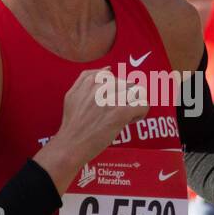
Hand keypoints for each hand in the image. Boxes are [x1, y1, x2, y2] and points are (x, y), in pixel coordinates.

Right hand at [36, 68, 148, 188]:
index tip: (109, 102)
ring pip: (138, 92)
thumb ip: (86, 78)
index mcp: (90, 81)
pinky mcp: (120, 113)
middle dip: (126, 97)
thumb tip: (108, 69)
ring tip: (126, 115)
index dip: (114, 90)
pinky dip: (141, 113)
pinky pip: (143, 105)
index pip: (112, 76)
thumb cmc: (72, 123)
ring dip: (135, 104)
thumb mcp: (72, 95)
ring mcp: (111, 99)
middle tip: (118, 112)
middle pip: (127, 84)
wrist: (70, 144)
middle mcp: (101, 87)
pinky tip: (130, 121)